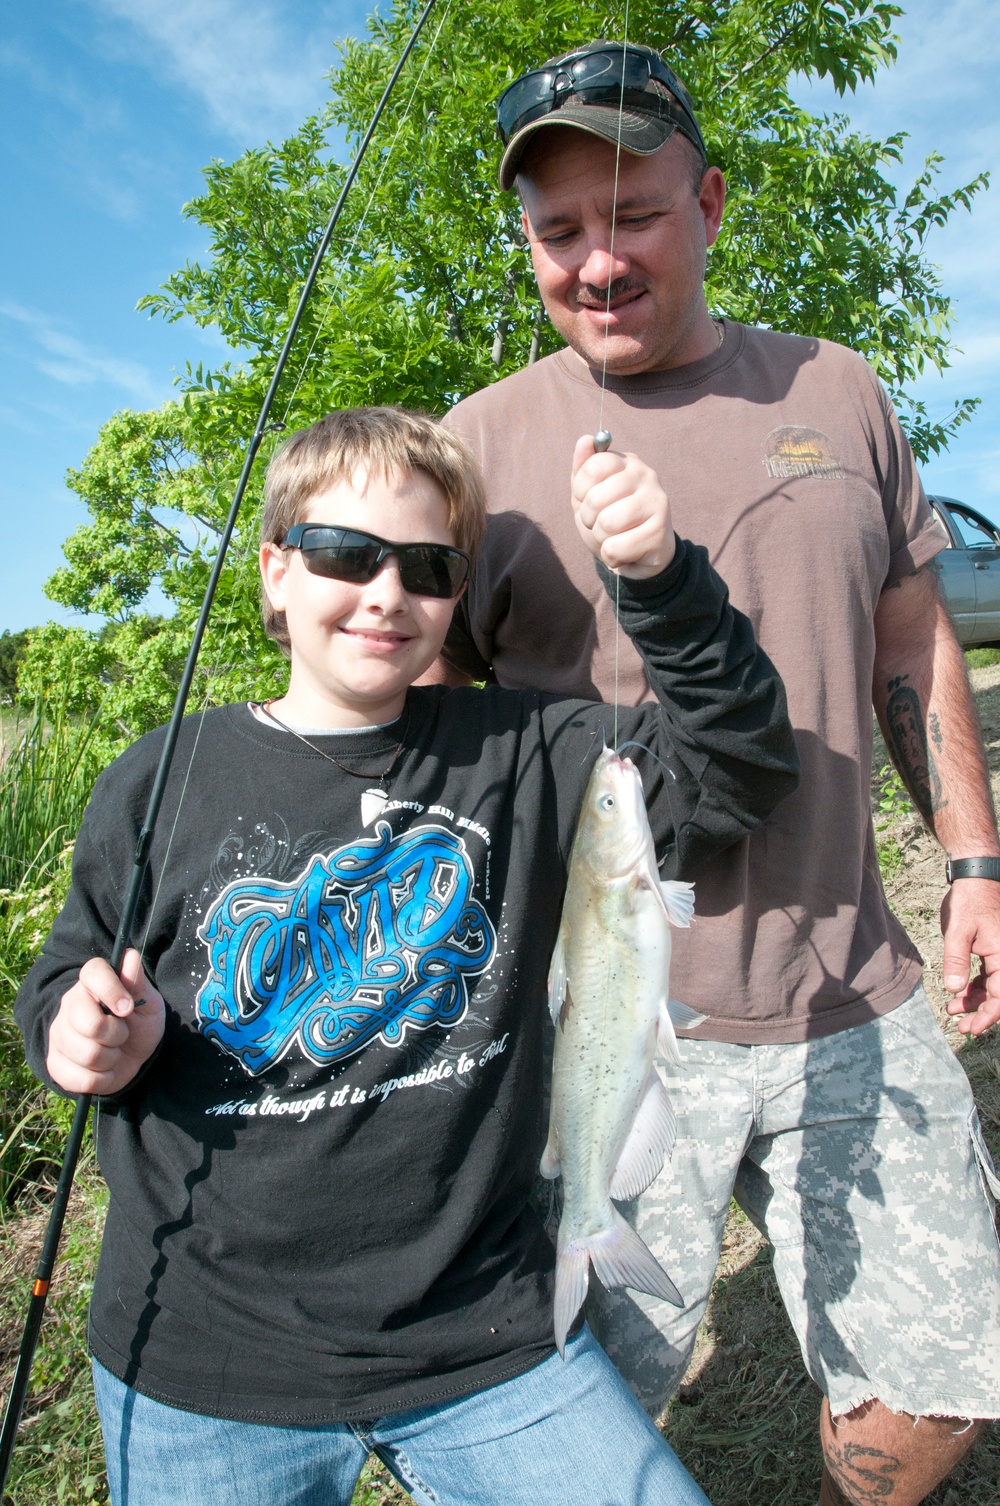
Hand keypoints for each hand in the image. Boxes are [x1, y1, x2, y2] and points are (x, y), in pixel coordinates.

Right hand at [46, 949, 165, 1094]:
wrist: (132, 1058)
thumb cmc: (138, 1023)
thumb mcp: (147, 1003)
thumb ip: (138, 982)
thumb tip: (129, 957)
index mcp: (91, 983)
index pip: (92, 972)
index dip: (112, 989)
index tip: (128, 1007)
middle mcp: (69, 1005)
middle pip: (90, 1024)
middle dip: (117, 1035)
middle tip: (122, 1034)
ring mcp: (58, 1035)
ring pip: (88, 1054)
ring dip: (112, 1059)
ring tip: (113, 1051)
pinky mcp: (54, 1064)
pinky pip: (82, 1079)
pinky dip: (102, 1079)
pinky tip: (104, 1069)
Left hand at [571, 436, 675, 577]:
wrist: (639, 558)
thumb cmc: (611, 522)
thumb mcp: (589, 495)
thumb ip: (583, 468)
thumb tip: (585, 439)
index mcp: (627, 462)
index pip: (593, 467)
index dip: (580, 490)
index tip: (588, 499)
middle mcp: (647, 476)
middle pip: (594, 499)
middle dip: (589, 520)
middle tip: (602, 523)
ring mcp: (657, 502)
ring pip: (606, 524)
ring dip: (601, 538)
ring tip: (614, 537)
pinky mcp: (660, 532)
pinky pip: (615, 548)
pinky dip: (611, 556)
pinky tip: (625, 552)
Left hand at [940, 878, 999, 1034]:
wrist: (976, 876)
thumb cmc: (969, 901)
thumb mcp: (957, 931)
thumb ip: (956, 961)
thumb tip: (955, 989)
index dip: (988, 1016)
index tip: (972, 1029)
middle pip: (998, 995)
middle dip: (980, 1012)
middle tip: (961, 1026)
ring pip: (993, 986)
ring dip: (975, 1000)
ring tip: (953, 1010)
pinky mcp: (994, 949)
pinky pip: (989, 975)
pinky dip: (975, 986)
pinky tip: (959, 993)